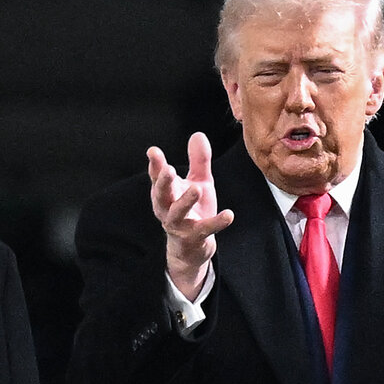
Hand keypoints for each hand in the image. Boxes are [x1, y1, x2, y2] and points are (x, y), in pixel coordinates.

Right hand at [149, 132, 233, 301]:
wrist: (193, 248)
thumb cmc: (193, 211)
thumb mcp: (197, 183)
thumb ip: (198, 161)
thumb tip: (198, 135)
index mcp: (166, 194)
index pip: (157, 177)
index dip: (155, 165)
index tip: (153, 152)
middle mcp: (167, 209)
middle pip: (161, 194)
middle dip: (163, 182)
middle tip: (169, 169)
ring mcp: (180, 225)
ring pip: (178, 212)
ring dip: (186, 201)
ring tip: (197, 189)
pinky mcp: (195, 237)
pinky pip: (205, 229)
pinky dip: (217, 222)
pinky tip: (229, 215)